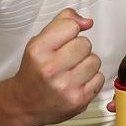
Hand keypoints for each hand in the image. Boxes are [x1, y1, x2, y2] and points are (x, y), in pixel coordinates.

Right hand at [14, 8, 103, 125]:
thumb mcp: (39, 41)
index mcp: (38, 51)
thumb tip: (87, 22)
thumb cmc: (34, 71)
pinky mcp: (78, 100)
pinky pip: (100, 78)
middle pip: (85, 44)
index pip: (71, 26)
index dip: (71, 30)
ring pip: (95, 60)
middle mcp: (50, 69)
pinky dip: (92, 79)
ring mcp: (65, 86)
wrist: (25, 104)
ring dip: (87, 63)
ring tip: (73, 70)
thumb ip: (62, 23)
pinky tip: (77, 82)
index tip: (64, 39)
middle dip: (79, 48)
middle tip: (68, 57)